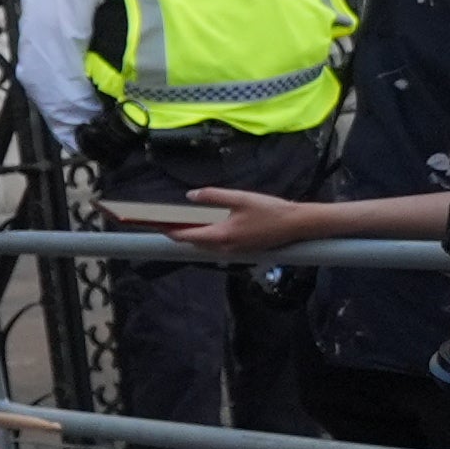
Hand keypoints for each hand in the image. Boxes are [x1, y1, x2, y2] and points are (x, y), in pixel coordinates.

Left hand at [160, 185, 307, 259]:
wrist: (296, 225)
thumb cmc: (269, 210)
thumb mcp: (240, 198)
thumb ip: (213, 196)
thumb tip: (189, 196)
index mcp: (221, 235)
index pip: (185, 236)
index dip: (167, 229)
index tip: (152, 223)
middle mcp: (223, 248)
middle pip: (191, 242)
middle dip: (175, 231)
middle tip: (160, 219)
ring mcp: (232, 252)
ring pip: (203, 245)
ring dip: (189, 235)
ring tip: (175, 221)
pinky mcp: (240, 250)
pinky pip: (214, 246)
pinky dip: (203, 236)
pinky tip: (202, 225)